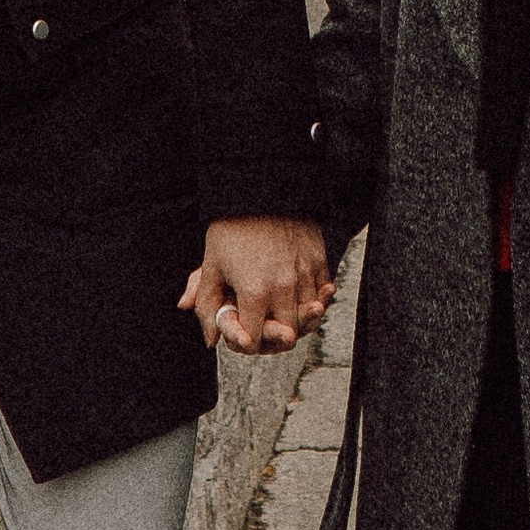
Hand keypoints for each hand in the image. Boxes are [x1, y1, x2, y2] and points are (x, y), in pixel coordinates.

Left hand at [178, 216, 332, 356]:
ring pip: (308, 318)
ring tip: (281, 312)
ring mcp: (304, 274)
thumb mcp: (212, 265)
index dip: (245, 341)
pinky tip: (300, 295)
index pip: (254, 340)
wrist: (262, 188)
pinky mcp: (319, 260)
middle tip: (264, 327)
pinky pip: (322, 295)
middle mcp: (283, 287)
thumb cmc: (233, 228)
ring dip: (296, 320)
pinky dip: (314, 300)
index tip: (241, 333)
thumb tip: (210, 339)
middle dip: (273, 337)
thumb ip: (207, 305)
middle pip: (287, 336)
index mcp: (254, 292)